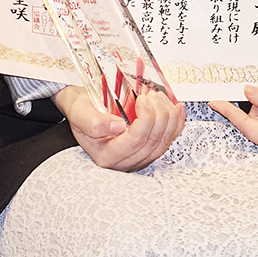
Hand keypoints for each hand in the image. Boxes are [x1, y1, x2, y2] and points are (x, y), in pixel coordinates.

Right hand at [54, 79, 181, 171]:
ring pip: (164, 142)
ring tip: (159, 97)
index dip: (146, 120)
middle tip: (151, 95)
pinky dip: (177, 123)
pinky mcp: (149, 150)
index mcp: (107, 156)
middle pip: (153, 142)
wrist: (84, 109)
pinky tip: (177, 108)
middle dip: (159, 115)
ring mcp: (139, 157)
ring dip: (168, 117)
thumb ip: (94, 122)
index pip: (136, 141)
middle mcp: (124, 161)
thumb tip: (117, 127)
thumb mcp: (80, 112)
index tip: (143, 99)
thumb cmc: (82, 110)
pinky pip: (169, 139)